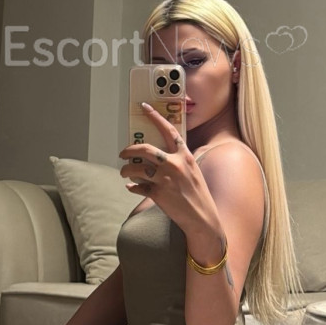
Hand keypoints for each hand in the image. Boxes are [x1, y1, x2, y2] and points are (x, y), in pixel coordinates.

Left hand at [118, 103, 221, 236]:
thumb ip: (178, 160)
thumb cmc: (198, 194)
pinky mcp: (158, 193)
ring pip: (136, 168)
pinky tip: (131, 187)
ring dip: (126, 170)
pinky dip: (132, 186)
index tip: (144, 107)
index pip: (169, 130)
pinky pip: (137, 186)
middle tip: (123, 153)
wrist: (202, 217)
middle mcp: (175, 164)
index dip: (155, 117)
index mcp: (185, 155)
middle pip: (144, 149)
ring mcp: (165, 179)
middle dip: (129, 150)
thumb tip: (157, 156)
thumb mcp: (193, 171)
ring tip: (124, 172)